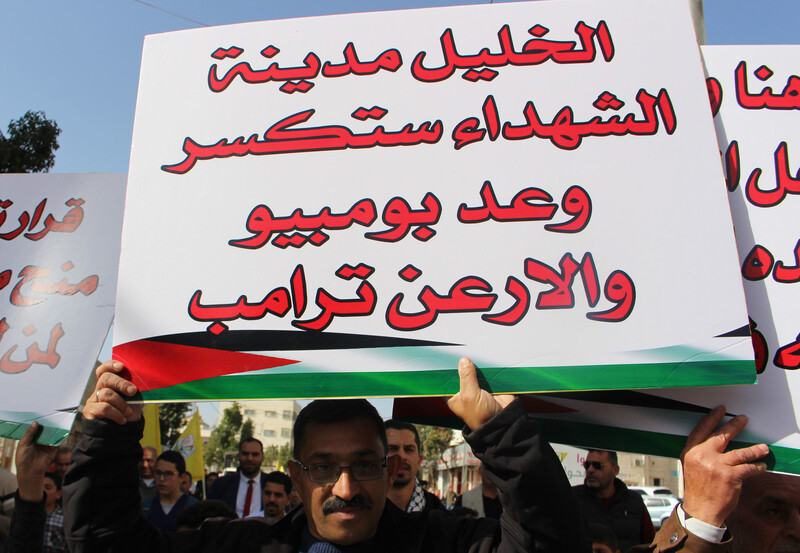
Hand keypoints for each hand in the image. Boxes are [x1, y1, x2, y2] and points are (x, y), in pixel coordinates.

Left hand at [15, 422, 55, 502]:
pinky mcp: (53, 448)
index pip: (34, 428)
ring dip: (53, 429)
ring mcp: (46, 444)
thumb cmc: (23, 459)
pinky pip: (57, 441)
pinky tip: (61, 429)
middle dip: (46, 424)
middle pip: (44, 430)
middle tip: (50, 414)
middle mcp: (39, 440)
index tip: (40, 414)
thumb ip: (30, 433)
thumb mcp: (23, 444)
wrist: (30, 472)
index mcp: (30, 439)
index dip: (37, 422)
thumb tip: (36, 422)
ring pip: (51, 434)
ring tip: (57, 420)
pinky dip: (59, 436)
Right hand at [83, 360, 141, 423]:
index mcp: (110, 383)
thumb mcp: (134, 399)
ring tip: (128, 412)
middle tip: (133, 391)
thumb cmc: (129, 412)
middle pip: (105, 378)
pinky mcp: (90, 411)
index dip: (110, 365)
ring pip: (106, 394)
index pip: (104, 369)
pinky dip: (116, 413)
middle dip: (121, 383)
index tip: (121, 367)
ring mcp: (93, 400)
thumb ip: (134, 389)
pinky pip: (104, 408)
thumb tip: (143, 379)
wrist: (122, 433)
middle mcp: (99, 389)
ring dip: (121, 403)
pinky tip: (122, 419)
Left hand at [447, 357, 514, 430]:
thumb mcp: (469, 396)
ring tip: (475, 350)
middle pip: (463, 373)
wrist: (503, 421)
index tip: (450, 355)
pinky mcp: (492, 385)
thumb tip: (464, 360)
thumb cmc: (482, 415)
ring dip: (477, 363)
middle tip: (464, 349)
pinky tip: (486, 355)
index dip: (449, 369)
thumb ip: (466, 377)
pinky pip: (488, 372)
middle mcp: (466, 391)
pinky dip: (488, 366)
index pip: (448, 380)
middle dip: (464, 363)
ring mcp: (479, 387)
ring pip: (476, 371)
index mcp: (455, 397)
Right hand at [680, 405, 768, 526]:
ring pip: (741, 452)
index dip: (712, 418)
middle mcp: (703, 456)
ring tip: (763, 448)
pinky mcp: (731, 476)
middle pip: (722, 436)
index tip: (721, 410)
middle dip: (735, 426)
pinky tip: (762, 466)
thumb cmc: (697, 489)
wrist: (701, 510)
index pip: (702, 429)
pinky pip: (748, 468)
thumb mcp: (691, 466)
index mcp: (690, 452)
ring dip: (755, 450)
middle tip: (743, 419)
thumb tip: (716, 442)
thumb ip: (700, 453)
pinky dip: (757, 467)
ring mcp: (717, 466)